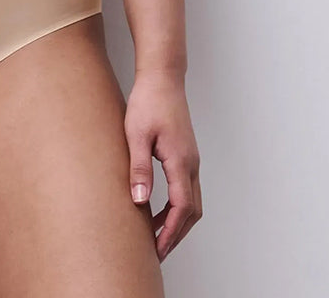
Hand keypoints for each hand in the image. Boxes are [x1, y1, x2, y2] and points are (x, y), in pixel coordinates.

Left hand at [124, 69, 201, 261]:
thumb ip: (139, 168)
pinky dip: (176, 207)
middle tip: (157, 252)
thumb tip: (140, 201)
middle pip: (192, 211)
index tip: (158, 250)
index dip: (170, 232)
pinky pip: (187, 189)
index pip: (181, 208)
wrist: (163, 77)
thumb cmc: (148, 101)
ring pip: (192, 201)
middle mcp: (191, 163)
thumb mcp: (136, 134)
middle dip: (176, 234)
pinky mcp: (186, 154)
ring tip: (155, 236)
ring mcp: (191, 159)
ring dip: (177, 222)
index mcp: (180, 161)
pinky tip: (156, 209)